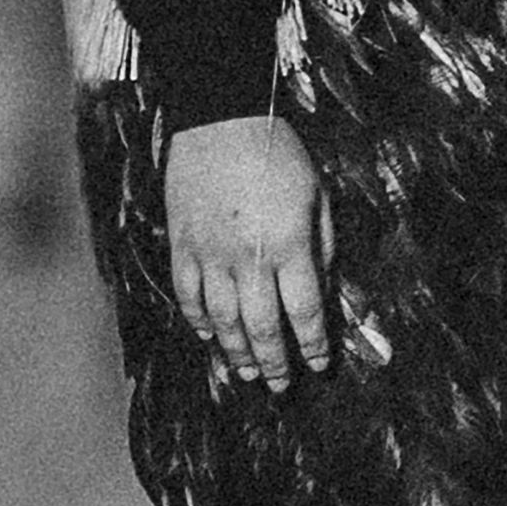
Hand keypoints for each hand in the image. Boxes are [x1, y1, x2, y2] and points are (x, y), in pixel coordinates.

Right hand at [162, 109, 338, 392]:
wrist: (221, 120)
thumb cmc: (279, 154)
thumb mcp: (318, 196)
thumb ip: (322, 247)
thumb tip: (324, 291)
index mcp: (290, 245)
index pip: (304, 311)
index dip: (312, 344)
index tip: (319, 363)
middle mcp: (249, 258)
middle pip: (261, 326)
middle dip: (273, 361)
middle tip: (279, 385)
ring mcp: (210, 254)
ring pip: (222, 320)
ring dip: (235, 352)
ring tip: (244, 373)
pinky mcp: (182, 245)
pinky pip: (188, 295)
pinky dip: (198, 321)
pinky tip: (208, 337)